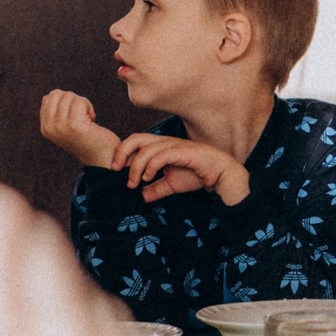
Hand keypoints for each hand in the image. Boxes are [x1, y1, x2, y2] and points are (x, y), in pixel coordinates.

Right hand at [39, 89, 121, 169]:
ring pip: (69, 96)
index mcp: (45, 128)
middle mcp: (49, 128)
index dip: (65, 101)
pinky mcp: (74, 124)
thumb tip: (53, 94)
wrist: (103, 158)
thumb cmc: (88, 139)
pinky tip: (92, 120)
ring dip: (82, 103)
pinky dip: (89, 107)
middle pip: (57, 94)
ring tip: (87, 119)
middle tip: (82, 115)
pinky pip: (80, 102)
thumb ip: (57, 112)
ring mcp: (60, 126)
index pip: (48, 98)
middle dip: (73, 99)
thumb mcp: (66, 125)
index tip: (74, 115)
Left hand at [111, 131, 245, 204]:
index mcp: (160, 146)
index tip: (116, 170)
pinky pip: (161, 155)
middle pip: (135, 138)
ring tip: (134, 183)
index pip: (135, 142)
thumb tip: (141, 197)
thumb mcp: (171, 184)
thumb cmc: (197, 175)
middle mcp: (164, 142)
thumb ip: (156, 189)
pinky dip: (150, 166)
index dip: (122, 153)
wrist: (219, 174)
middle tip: (115, 170)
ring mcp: (173, 145)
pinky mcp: (182, 151)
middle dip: (121, 153)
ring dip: (135, 167)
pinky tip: (147, 178)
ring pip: (146, 149)